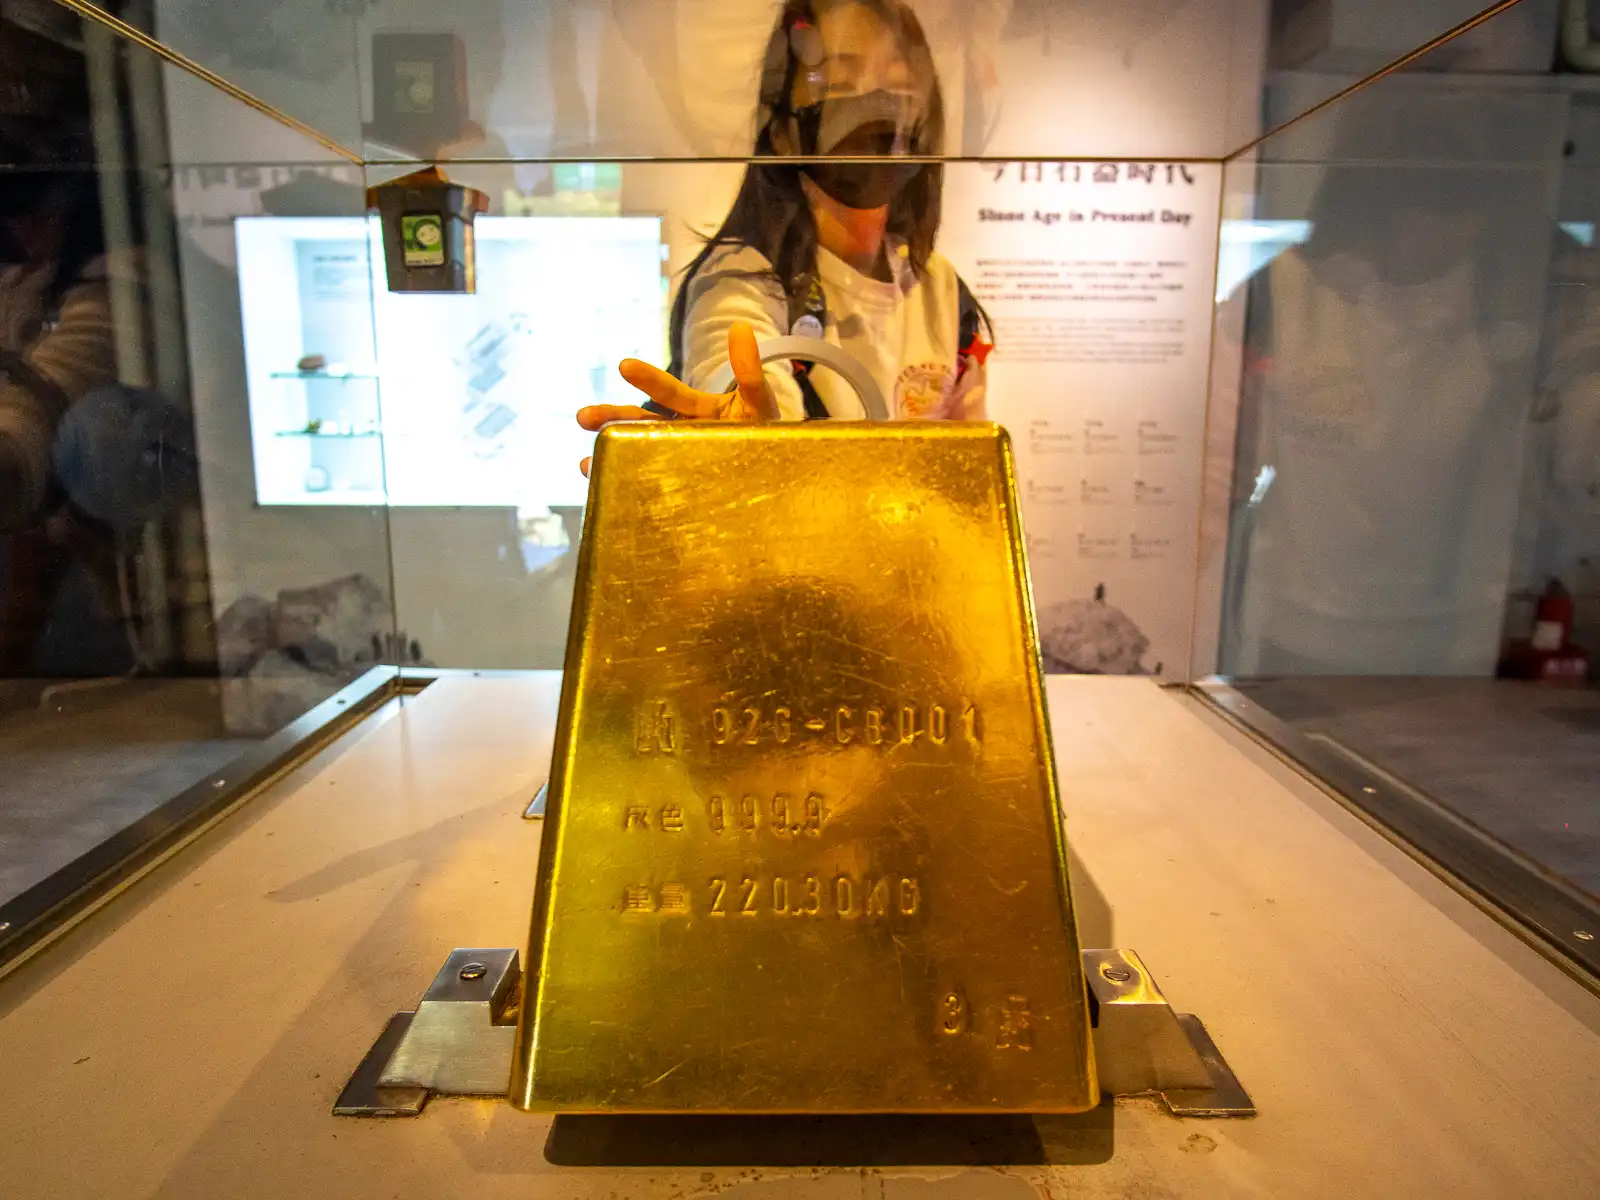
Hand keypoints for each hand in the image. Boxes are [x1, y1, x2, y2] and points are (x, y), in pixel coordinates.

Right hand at [576, 320, 777, 475]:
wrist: (779, 474)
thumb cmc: (766, 433)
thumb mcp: (759, 401)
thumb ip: (749, 371)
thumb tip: (741, 327)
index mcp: (697, 411)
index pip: (670, 393)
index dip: (649, 380)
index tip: (625, 366)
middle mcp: (680, 433)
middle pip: (641, 423)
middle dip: (611, 418)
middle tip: (582, 417)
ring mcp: (676, 460)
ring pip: (636, 451)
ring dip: (610, 453)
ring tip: (585, 461)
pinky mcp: (676, 487)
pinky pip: (645, 485)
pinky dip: (620, 484)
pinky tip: (599, 485)